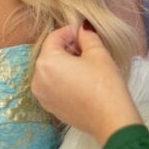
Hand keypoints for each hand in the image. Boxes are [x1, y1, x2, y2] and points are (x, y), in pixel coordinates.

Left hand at [33, 23, 142, 145]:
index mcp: (46, 62)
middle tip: (88, 48)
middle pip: (50, 53)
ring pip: (50, 70)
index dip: (70, 31)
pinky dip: (63, 78)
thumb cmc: (105, 84)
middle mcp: (37, 79)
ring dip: (65, 63)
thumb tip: (83, 28)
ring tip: (86, 65)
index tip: (85, 33)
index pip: (54, 37)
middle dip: (67, 47)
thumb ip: (87, 36)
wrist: (111, 120)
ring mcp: (42, 95)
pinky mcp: (50, 107)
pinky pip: (52, 85)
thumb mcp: (98, 53)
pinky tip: (82, 80)